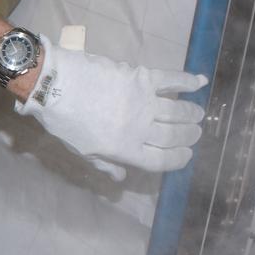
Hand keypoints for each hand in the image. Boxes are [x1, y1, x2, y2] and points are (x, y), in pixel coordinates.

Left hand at [16, 39, 206, 180]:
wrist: (54, 86)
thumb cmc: (63, 122)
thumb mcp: (81, 150)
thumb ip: (105, 164)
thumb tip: (121, 177)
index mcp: (124, 150)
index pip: (161, 161)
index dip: (178, 159)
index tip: (187, 155)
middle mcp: (140, 129)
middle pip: (174, 137)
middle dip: (189, 136)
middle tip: (195, 133)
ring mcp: (144, 102)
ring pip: (178, 111)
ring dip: (192, 113)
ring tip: (197, 114)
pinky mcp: (142, 77)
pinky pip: (172, 80)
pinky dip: (188, 81)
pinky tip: (200, 82)